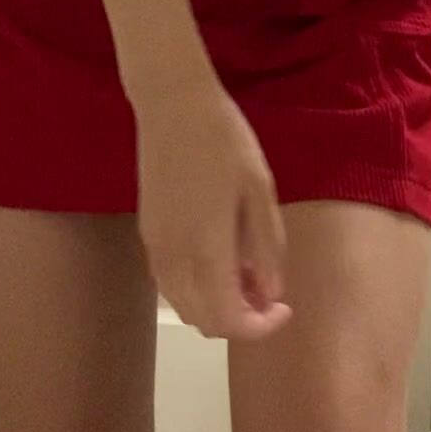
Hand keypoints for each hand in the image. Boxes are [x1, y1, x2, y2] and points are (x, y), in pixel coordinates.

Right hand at [134, 70, 293, 341]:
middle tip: (268, 292)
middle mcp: (174, 258)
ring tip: (247, 276)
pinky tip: (218, 260)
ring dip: (215, 306)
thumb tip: (271, 293)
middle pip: (202, 321)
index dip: (259, 327)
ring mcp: (155, 247)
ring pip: (182, 305)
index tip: (283, 307)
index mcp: (206, 249)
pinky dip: (195, 289)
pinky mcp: (147, 233)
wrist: (172, 105)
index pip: (228, 319)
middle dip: (239, 320)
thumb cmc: (223, 140)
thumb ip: (267, 246)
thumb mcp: (259, 189)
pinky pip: (169, 283)